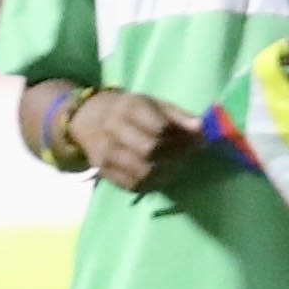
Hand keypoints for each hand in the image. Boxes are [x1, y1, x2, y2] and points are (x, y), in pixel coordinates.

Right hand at [71, 88, 200, 194]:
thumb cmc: (131, 110)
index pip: (160, 127)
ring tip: (176, 165)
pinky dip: (152, 183)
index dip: (182, 137)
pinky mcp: (102, 171)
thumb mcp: (155, 103)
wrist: (88, 118)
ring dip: (166, 172)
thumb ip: (179, 116)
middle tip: (188, 156)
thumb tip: (201, 129)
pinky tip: (161, 174)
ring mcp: (105, 152)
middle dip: (175, 155)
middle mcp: (113, 129)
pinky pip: (132, 184)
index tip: (195, 141)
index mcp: (130, 107)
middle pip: (150, 150)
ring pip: (142, 171)